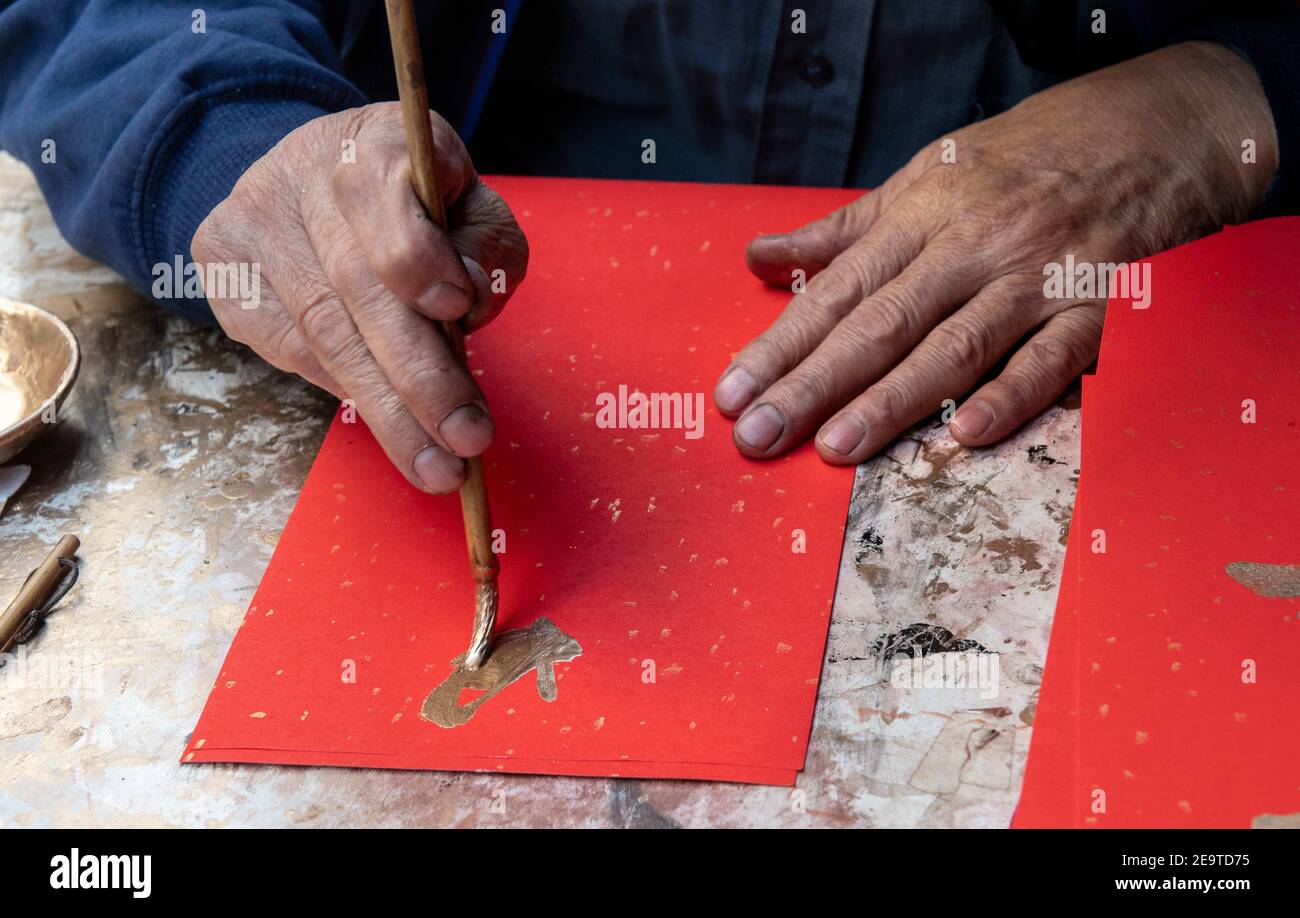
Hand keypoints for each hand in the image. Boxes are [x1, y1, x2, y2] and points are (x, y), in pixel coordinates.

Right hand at [192, 102, 527, 492]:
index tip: (458, 307)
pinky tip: (385, 421)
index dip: (416, 258)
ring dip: (385, 412)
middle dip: (419, 380)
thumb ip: (485, 245)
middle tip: (464, 441)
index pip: (380, 199)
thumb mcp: (472, 204)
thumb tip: (467, 301)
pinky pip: (285, 348)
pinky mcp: (220, 263)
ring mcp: (249, 220)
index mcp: (371, 143)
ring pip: (319, 334)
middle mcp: (299, 176)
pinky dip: (341, 389)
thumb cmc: (416, 197)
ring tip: (437, 465)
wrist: (317, 168)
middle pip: (353, 290)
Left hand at [716, 42, 1276, 462]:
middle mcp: (969, 247)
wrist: (1143, 130)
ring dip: (892, 400)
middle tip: (756, 437)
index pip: (835, 292)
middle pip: (879, 324)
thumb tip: (760, 257)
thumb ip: (841, 231)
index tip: (731, 393)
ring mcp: (1033, 277)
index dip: (780, 345)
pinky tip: (964, 435)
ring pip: (953, 345)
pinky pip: (1051, 357)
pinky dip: (1011, 396)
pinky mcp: (1094, 306)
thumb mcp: (920, 179)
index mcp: (919, 216)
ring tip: (836, 448)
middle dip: (812, 385)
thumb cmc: (1016, 163)